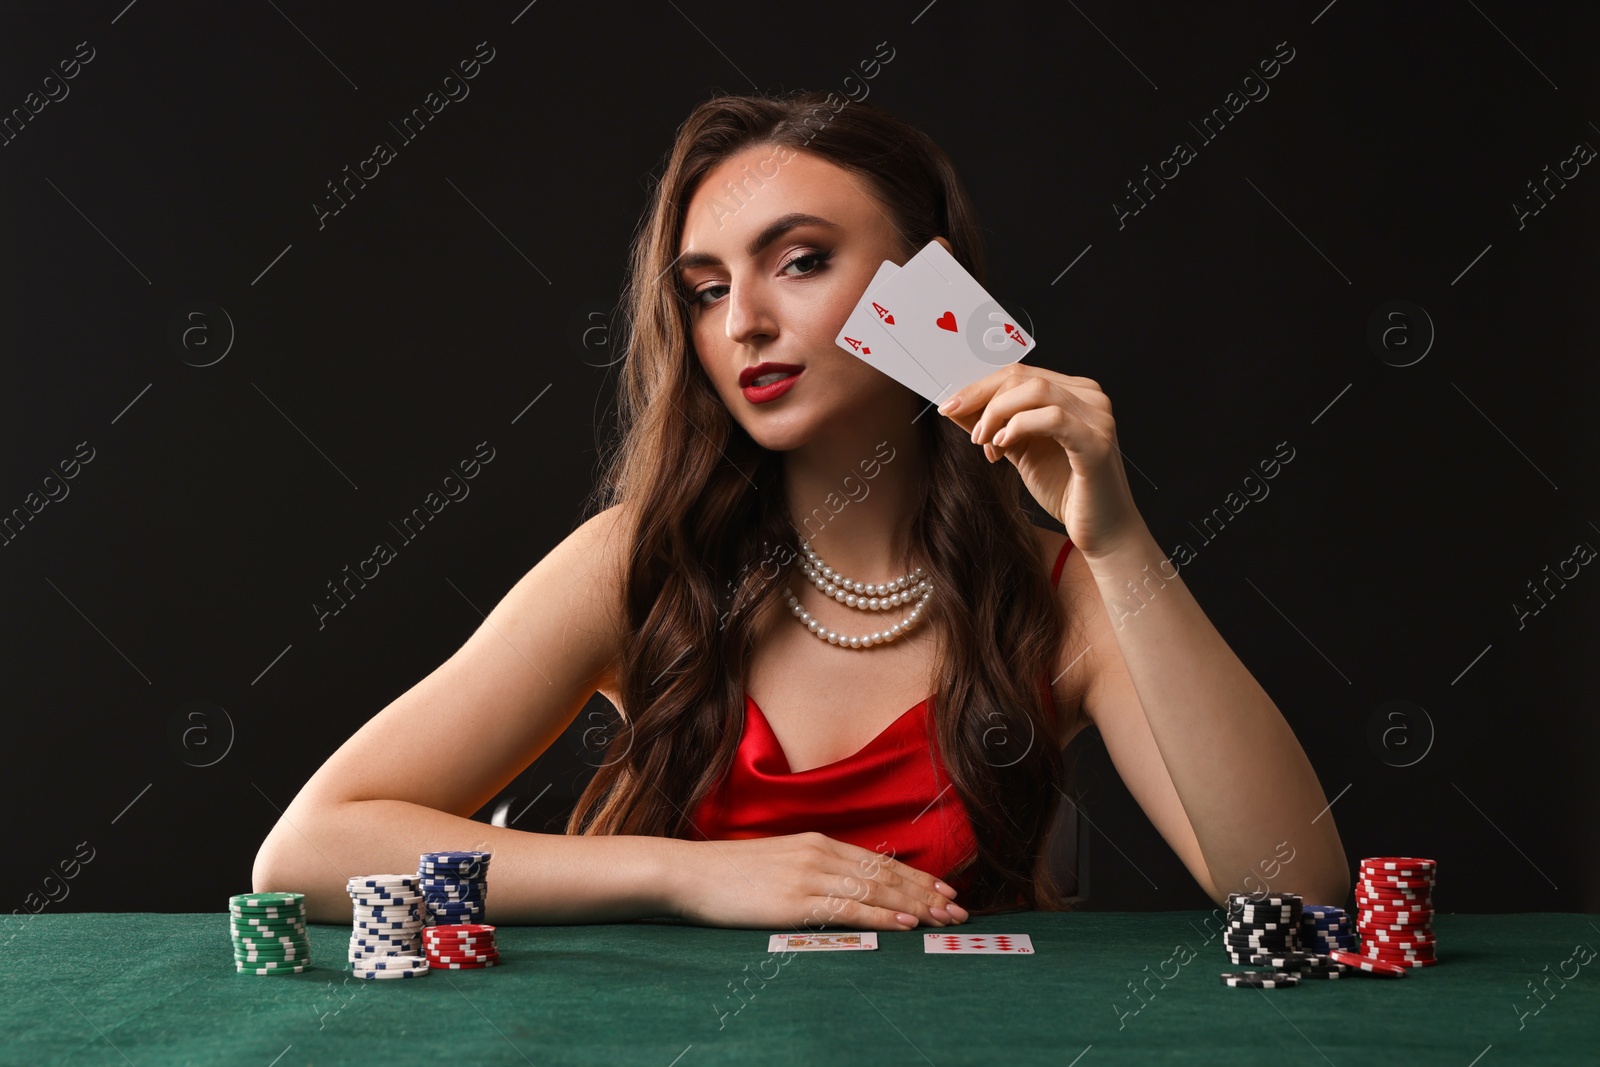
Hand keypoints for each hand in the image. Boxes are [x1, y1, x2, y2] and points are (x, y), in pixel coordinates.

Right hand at [671, 832, 967, 929]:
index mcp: (817, 842)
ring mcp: (808, 876)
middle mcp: (819, 854)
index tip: (944, 888)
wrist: (689, 874)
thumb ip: (811, 870)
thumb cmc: (729, 874)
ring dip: (915, 905)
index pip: (879, 861)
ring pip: (875, 891)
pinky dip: (882, 917)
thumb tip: (841, 887)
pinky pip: (849, 910)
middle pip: (885, 874)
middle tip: (959, 908)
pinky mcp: (795, 902)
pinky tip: (905, 924)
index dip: (915, 876)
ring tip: (944, 917)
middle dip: (927, 892)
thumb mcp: (778, 862)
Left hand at [939, 367, 1144, 557]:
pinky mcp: (1097, 442)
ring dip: (998, 412)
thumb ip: (994, 427)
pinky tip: (1003, 444)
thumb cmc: (1066, 491)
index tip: (950, 405)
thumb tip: (957, 409)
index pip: (1020, 374)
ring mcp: (1097, 418)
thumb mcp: (1020, 452)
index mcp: (1074, 394)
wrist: (1102, 530)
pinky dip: (1020, 426)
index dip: (980, 386)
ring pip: (1037, 390)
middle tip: (961, 422)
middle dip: (983, 397)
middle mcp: (1090, 398)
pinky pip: (1053, 418)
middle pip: (1025, 377)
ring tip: (984, 440)